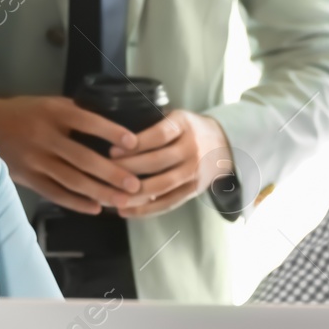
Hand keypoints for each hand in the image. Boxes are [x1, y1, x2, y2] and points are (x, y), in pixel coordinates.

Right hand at [0, 94, 140, 213]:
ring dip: (99, 192)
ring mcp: (35, 160)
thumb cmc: (25, 112)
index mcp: (54, 113)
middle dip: (111, 173)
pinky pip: (55, 193)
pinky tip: (95, 208)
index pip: (87, 122)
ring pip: (71, 180)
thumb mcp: (51, 103)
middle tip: (135, 185)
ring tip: (122, 201)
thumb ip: (78, 113)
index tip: (134, 143)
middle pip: (82, 158)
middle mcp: (45, 137)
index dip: (110, 132)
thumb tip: (115, 124)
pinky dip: (76, 202)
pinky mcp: (27, 178)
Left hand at [110, 109, 230, 218]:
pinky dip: (146, 210)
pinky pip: (168, 202)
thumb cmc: (188, 129)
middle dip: (127, 170)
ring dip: (133, 194)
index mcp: (184, 125)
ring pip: (161, 185)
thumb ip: (152, 124)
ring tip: (110, 197)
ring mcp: (194, 171)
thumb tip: (113, 136)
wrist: (224, 144)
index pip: (158, 135)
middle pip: (156, 162)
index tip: (112, 151)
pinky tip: (126, 211)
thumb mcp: (175, 117)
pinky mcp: (194, 189)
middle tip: (104, 174)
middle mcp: (192, 148)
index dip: (134, 144)